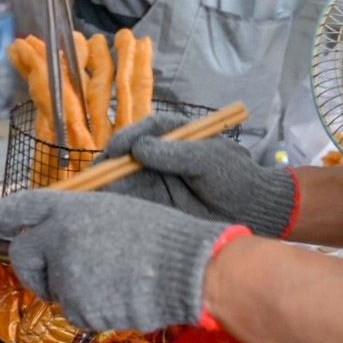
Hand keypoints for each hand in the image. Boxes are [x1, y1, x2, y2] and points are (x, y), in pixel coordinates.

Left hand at [0, 190, 248, 332]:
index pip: (21, 208)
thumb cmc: (160, 237)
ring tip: (112, 278)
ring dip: (70, 288)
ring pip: (51, 287)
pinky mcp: (77, 304)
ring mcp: (66, 272)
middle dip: (34, 268)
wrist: (190, 268)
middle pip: (22, 256)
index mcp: (70, 208)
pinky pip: (72, 310)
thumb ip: (74, 224)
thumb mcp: (112, 212)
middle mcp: (59, 237)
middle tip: (63, 273)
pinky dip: (90, 308)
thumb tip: (51, 243)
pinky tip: (118, 295)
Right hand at [102, 114, 298, 237]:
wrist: (252, 213)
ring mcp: (156, 180)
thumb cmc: (236, 178)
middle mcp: (162, 156)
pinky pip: (130, 200)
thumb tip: (139, 148)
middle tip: (95, 173)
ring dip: (107, 183)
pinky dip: (115, 202)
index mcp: (177, 136)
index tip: (116, 149)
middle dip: (110, 162)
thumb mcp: (209, 160)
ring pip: (124, 177)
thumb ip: (176, 153)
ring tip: (90, 190)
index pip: (147, 130)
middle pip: (128, 154)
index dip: (128, 137)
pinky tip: (103, 206)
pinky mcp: (154, 203)